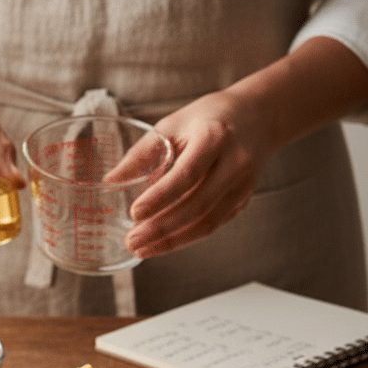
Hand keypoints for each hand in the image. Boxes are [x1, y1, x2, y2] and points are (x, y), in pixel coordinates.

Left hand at [105, 89, 269, 260]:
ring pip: (207, 222)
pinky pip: (213, 226)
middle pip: (197, 205)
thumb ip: (142, 154)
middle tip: (132, 240)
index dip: (160, 197)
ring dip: (171, 241)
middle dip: (161, 228)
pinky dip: (185, 239)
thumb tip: (110, 182)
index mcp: (214, 137)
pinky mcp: (242, 201)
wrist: (257, 118)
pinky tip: (161, 244)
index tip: (134, 214)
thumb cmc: (208, 119)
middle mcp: (234, 163)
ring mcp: (242, 186)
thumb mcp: (172, 125)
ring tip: (141, 249)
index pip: (186, 174)